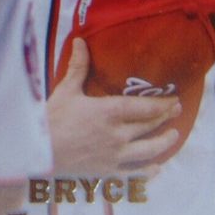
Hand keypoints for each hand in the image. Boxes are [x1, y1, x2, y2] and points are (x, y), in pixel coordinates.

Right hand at [48, 38, 180, 174]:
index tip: (174, 99)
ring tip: (174, 135)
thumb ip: (78, 66)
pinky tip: (157, 168)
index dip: (162, 103)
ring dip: (164, 142)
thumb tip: (80, 40)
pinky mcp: (107, 172)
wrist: (36, 153)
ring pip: (148, 151)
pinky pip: (134, 174)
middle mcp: (117, 135)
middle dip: (166, 117)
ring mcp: (114, 156)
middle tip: (178, 109)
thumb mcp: (66, 90)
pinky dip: (148, 171)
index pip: (144, 107)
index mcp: (109, 112)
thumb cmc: (50, 119)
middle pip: (149, 126)